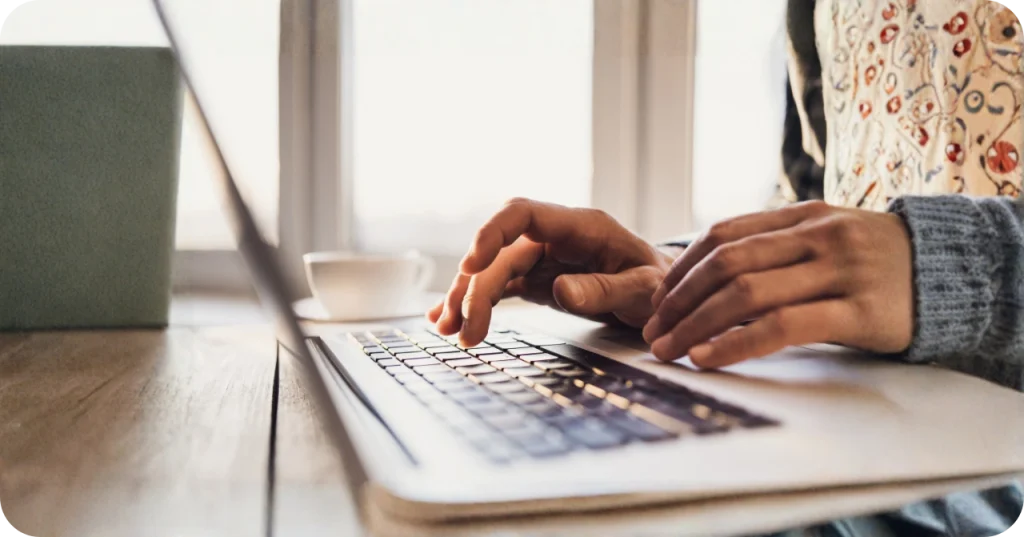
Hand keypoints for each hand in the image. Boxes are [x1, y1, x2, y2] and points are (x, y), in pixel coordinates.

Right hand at [427, 198, 673, 346]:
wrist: (664, 295)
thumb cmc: (658, 284)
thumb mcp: (643, 289)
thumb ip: (604, 289)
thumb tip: (561, 291)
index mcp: (580, 226)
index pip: (522, 213)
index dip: (492, 234)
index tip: (472, 264)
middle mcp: (554, 237)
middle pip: (500, 252)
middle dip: (475, 287)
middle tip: (464, 329)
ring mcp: (542, 257)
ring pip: (493, 270)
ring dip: (467, 298)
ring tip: (449, 331)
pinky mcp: (537, 279)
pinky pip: (499, 286)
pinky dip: (475, 303)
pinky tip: (449, 321)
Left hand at [641, 201, 913, 367]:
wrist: (955, 274)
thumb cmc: (875, 262)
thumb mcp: (827, 237)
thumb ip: (776, 245)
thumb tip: (704, 272)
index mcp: (804, 215)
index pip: (724, 234)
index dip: (682, 268)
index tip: (657, 299)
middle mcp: (819, 235)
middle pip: (728, 263)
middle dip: (679, 300)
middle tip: (652, 331)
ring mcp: (841, 270)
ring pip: (748, 293)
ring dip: (697, 324)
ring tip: (670, 350)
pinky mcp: (860, 311)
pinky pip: (784, 327)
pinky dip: (737, 343)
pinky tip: (709, 357)